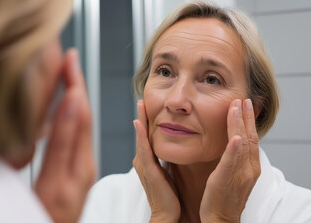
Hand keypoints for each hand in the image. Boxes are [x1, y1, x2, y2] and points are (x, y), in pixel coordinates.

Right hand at [35, 49, 95, 222]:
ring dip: (73, 97)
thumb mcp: (56, 180)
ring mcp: (78, 168)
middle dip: (76, 84)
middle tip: (68, 60)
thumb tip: (74, 101)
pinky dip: (68, 117)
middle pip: (83, 115)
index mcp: (81, 162)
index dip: (76, 82)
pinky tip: (62, 113)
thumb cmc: (52, 218)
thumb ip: (65, 142)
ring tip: (66, 77)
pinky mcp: (71, 173)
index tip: (71, 58)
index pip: (82, 112)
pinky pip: (73, 138)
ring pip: (78, 124)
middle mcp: (83, 162)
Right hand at [133, 100, 179, 222]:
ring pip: (141, 138)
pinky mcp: (148, 170)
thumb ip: (165, 160)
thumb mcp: (167, 172)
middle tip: (142, 99)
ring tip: (141, 105)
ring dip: (140, 120)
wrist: (167, 214)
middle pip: (142, 134)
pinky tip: (139, 124)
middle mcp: (142, 160)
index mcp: (147, 161)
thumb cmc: (169, 196)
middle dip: (141, 116)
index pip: (146, 136)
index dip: (146, 120)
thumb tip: (171, 149)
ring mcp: (143, 164)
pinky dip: (141, 136)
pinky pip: (144, 149)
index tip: (148, 105)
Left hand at [200, 99, 260, 222]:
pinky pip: (231, 162)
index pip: (251, 138)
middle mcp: (249, 169)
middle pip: (250, 137)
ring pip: (242, 144)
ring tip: (238, 106)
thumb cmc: (224, 198)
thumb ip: (233, 159)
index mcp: (250, 167)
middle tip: (243, 98)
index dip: (248, 121)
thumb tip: (230, 143)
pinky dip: (235, 148)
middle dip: (246, 117)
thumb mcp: (232, 174)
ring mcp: (240, 174)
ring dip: (240, 124)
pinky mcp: (226, 179)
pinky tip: (237, 136)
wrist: (221, 219)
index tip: (245, 104)